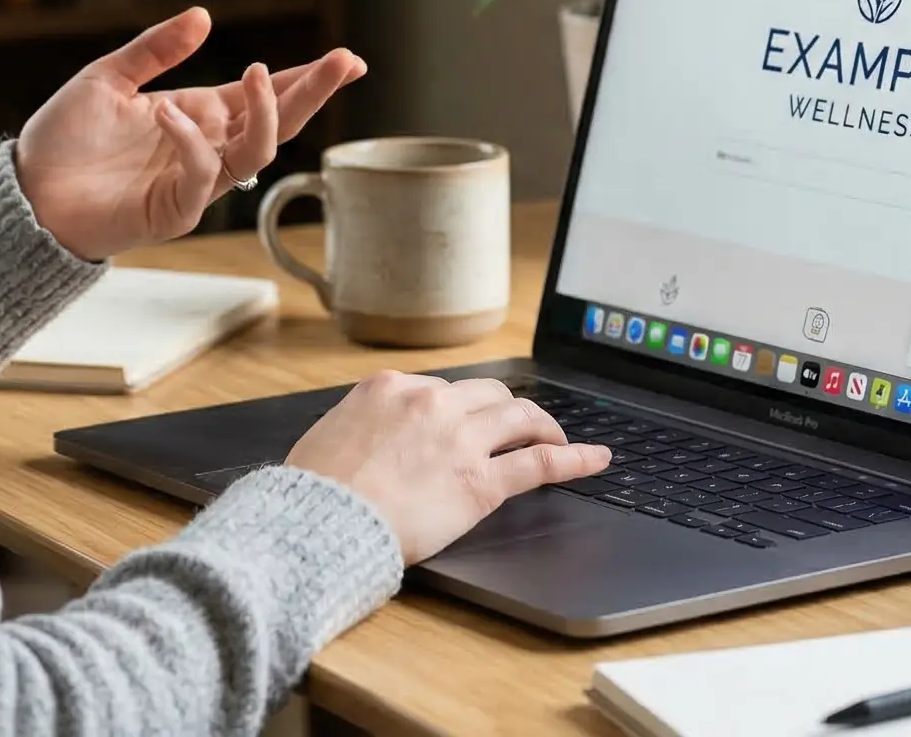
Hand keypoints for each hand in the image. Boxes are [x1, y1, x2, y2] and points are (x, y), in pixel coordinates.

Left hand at [13, 7, 366, 261]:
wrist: (26, 191)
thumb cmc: (64, 140)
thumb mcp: (108, 78)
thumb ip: (155, 50)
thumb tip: (204, 17)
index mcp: (196, 115)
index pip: (263, 96)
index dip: (305, 79)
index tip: (347, 60)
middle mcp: (204, 148)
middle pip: (277, 125)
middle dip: (313, 93)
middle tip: (345, 62)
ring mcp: (191, 183)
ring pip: (254, 155)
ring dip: (264, 115)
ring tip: (255, 73)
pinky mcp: (170, 212)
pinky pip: (200, 179)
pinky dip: (191, 143)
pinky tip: (170, 112)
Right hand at [285, 372, 612, 563]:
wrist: (321, 523)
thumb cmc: (315, 492)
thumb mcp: (330, 435)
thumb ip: (364, 424)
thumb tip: (374, 434)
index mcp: (389, 388)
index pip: (439, 388)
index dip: (458, 407)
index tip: (464, 419)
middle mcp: (430, 403)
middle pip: (487, 393)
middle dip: (505, 408)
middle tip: (519, 424)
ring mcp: (460, 440)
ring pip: (519, 417)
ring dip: (542, 424)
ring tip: (556, 436)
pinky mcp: (481, 482)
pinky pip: (540, 463)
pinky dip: (573, 457)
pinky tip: (595, 459)